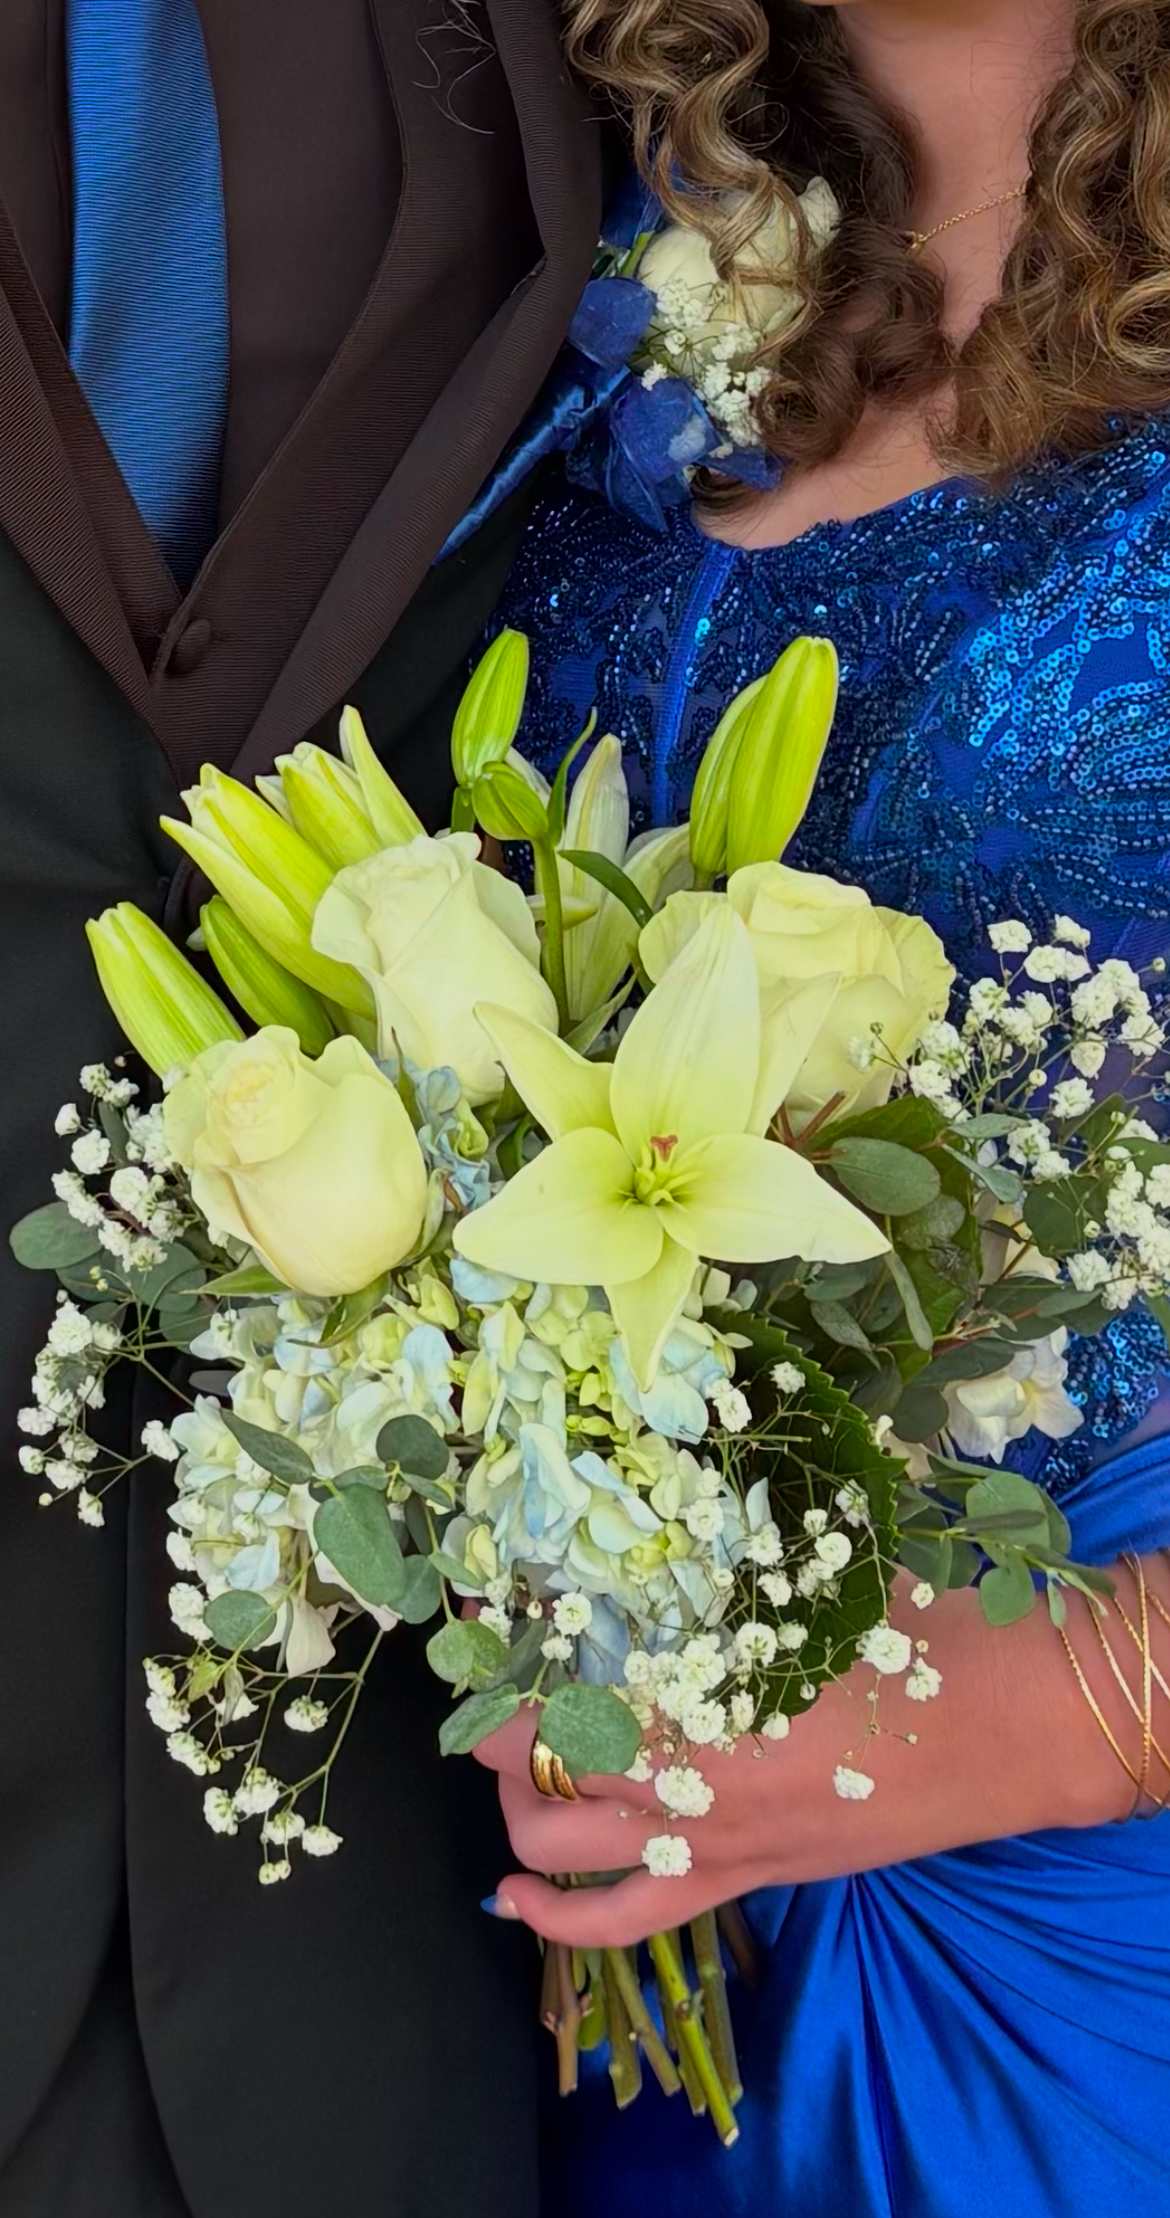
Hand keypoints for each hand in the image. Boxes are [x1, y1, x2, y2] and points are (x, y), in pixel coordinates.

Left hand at [476, 1575, 1135, 1948]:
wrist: (1010, 1727)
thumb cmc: (916, 1638)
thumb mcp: (807, 1587)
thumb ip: (720, 1574)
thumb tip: (645, 1525)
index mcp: (703, 1707)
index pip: (559, 1690)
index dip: (501, 1655)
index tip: (478, 1615)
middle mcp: (691, 1789)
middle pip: (540, 1767)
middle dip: (495, 1728)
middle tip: (489, 1680)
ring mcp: (714, 1846)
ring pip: (564, 1847)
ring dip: (518, 1803)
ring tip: (508, 1761)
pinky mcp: (744, 1880)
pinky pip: (626, 1922)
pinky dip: (558, 1917)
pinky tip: (513, 1897)